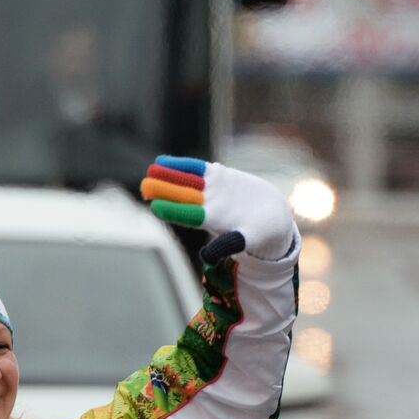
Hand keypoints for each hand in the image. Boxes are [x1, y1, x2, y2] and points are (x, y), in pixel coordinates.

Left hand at [140, 155, 295, 261]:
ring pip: (186, 181)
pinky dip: (182, 165)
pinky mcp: (219, 177)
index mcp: (212, 221)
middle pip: (182, 196)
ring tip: (152, 169)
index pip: (188, 215)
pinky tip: (164, 161)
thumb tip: (206, 257)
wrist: (274, 217)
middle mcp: (208, 205)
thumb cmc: (263, 233)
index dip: (172, 210)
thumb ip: (228, 245)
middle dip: (164, 190)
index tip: (155, 206)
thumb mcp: (249, 239)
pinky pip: (197, 169)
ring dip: (168, 175)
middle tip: (145, 185)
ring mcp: (212, 190)